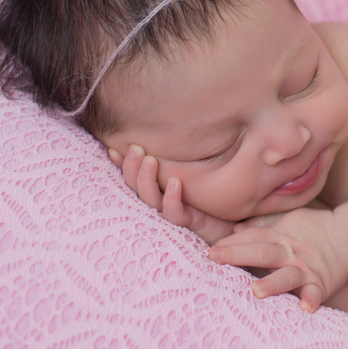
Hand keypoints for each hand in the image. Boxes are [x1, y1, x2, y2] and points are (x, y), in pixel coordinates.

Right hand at [109, 145, 235, 245]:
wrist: (234, 222)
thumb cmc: (212, 196)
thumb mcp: (197, 172)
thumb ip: (183, 157)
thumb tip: (178, 125)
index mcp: (159, 189)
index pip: (134, 177)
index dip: (122, 166)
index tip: (113, 150)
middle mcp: (161, 202)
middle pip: (137, 187)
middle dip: (132, 168)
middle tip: (135, 148)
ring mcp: (173, 213)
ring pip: (151, 200)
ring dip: (148, 179)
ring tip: (150, 159)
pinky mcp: (189, 223)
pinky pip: (175, 213)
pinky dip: (172, 198)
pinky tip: (174, 182)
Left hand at [208, 207, 347, 312]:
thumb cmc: (315, 229)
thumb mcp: (288, 220)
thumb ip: (261, 225)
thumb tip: (234, 230)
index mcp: (280, 235)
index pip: (253, 237)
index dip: (231, 243)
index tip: (210, 250)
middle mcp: (290, 251)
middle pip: (262, 251)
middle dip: (238, 254)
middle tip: (214, 258)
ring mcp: (305, 268)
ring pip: (287, 275)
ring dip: (272, 282)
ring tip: (256, 290)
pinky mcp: (321, 283)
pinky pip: (316, 292)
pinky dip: (311, 299)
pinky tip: (305, 308)